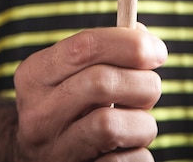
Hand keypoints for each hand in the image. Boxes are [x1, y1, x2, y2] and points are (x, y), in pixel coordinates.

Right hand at [13, 25, 167, 161]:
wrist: (44, 158)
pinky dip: (138, 154)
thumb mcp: (76, 73)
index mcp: (34, 75)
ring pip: (110, 126)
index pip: (85, 47)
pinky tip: (128, 149)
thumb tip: (146, 42)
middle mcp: (37, 113)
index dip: (129, 43)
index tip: (157, 50)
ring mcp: (52, 150)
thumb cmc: (74, 105)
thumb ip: (107, 51)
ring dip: (142, 123)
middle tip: (151, 89)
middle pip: (102, 82)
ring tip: (139, 124)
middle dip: (142, 83)